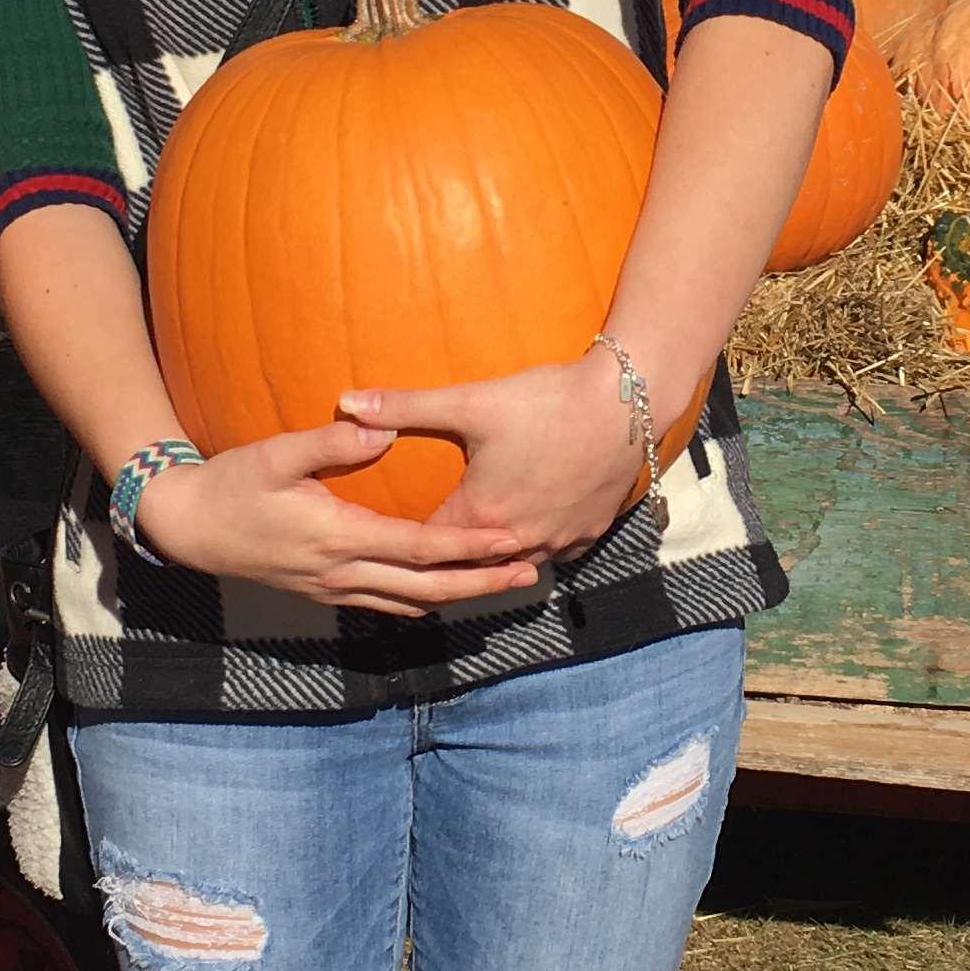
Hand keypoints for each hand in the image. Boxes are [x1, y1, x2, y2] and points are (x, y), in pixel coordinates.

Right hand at [129, 425, 550, 617]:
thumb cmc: (230, 484)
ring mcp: (333, 590)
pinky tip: (443, 591)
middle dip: (481, 584)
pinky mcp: (325, 593)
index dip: (470, 547)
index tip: (511, 540)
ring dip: (457, 597)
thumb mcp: (276, 454)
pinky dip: (423, 601)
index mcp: (338, 537)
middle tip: (528, 575)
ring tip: (498, 585)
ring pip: (409, 604)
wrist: (187, 529)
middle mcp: (342, 573)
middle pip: (427, 589)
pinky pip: (387, 604)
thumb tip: (381, 427)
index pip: (420, 548)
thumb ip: (330, 441)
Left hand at [331, 356, 654, 569]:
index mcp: (480, 516)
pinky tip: (527, 536)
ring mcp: (558, 541)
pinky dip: (535, 549)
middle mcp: (518, 540)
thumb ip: (404, 407)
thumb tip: (344, 403)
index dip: (403, 549)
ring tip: (467, 559)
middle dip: (444, 566)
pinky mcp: (589, 532)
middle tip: (415, 567)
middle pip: (470, 570)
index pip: (428, 550)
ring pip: (514, 566)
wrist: (625, 402)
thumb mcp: (470, 401)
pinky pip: (554, 554)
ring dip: (491, 562)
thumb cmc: (546, 401)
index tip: (379, 551)